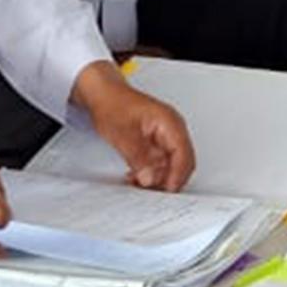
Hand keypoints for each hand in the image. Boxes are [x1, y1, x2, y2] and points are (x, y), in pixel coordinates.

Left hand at [73, 61, 194, 189]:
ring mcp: (166, 136)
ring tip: (139, 183)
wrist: (103, 94)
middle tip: (151, 191)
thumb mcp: (123, 135)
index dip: (177, 175)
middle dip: (168, 179)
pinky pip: (161, 161)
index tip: (166, 190)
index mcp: (170, 123)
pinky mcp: (157, 142)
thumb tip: (151, 178)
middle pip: (182, 162)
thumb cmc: (113, 105)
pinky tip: (137, 176)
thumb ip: (139, 158)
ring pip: (171, 164)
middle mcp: (172, 129)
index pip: (183, 154)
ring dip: (158, 177)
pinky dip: (152, 171)